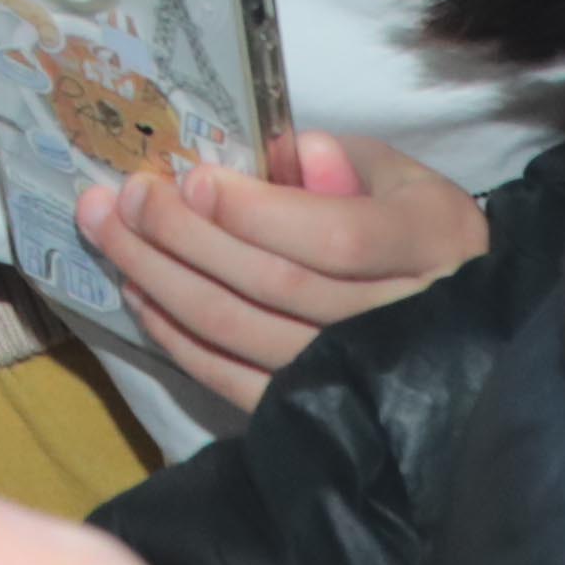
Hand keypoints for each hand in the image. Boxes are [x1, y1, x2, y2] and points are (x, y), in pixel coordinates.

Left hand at [72, 129, 492, 415]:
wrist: (455, 322)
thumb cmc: (414, 227)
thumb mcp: (396, 175)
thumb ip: (344, 162)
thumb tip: (290, 152)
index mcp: (429, 242)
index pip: (336, 238)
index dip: (256, 213)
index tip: (190, 177)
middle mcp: (400, 317)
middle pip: (277, 286)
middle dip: (186, 237)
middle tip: (123, 196)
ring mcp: (357, 377)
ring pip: (245, 334)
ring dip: (163, 282)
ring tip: (109, 233)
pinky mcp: (316, 412)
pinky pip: (236, 382)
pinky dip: (179, 339)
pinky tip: (140, 294)